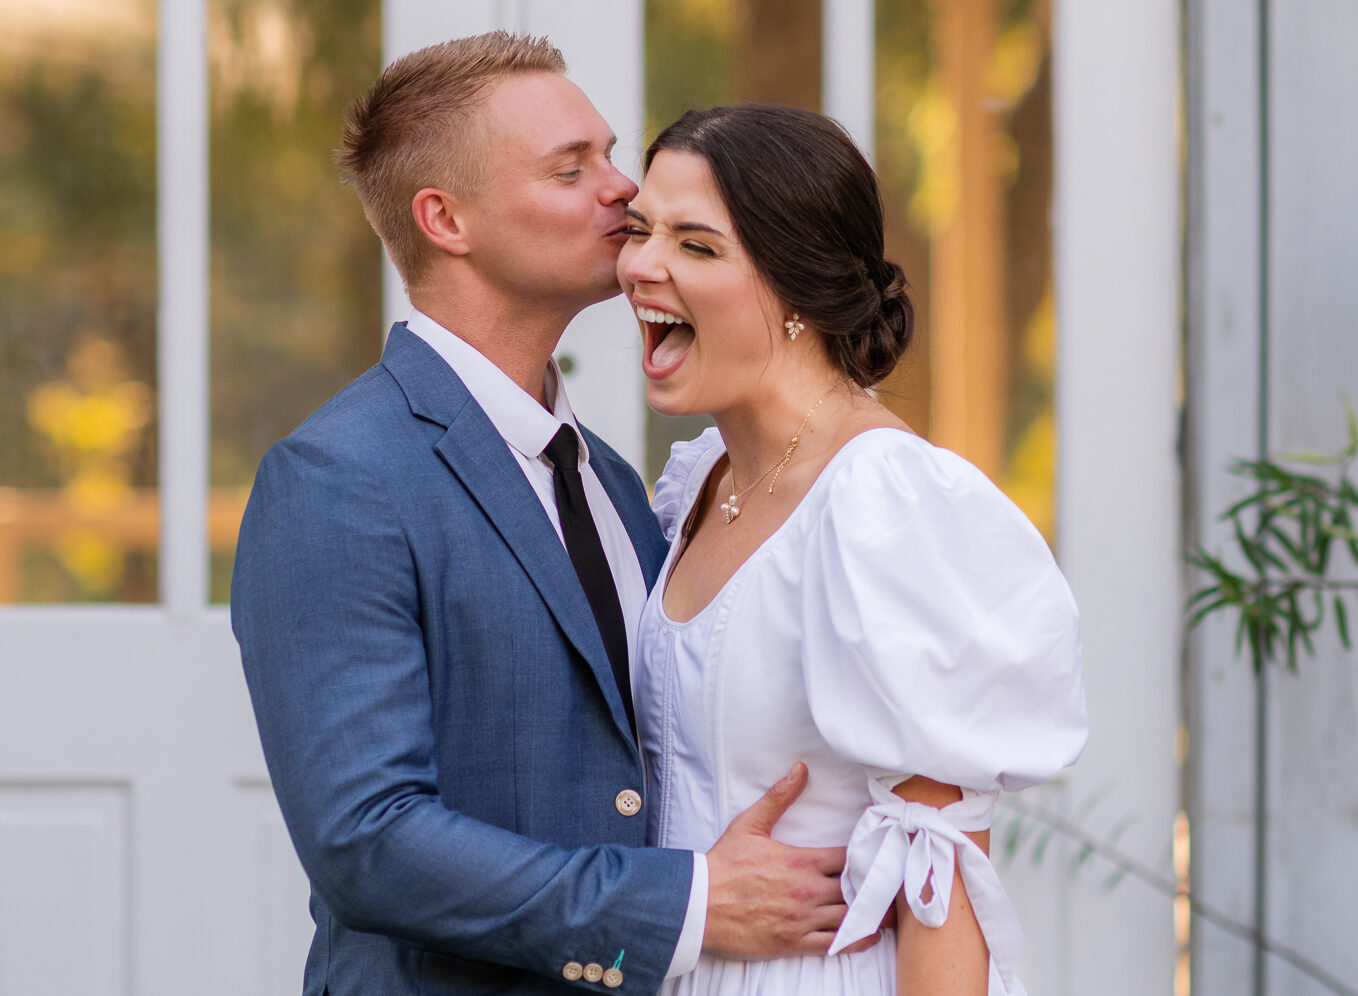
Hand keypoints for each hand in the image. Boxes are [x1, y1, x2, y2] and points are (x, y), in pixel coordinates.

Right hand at [702, 763, 882, 958]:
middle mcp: (808, 890)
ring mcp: (802, 919)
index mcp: (802, 860)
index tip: (884, 852)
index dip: (870, 855)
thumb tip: (800, 769)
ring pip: (850, 918)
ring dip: (873, 913)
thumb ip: (779, 797)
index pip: (849, 857)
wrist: (698, 904)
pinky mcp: (793, 943)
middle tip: (897, 883)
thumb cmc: (724, 865)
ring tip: (893, 910)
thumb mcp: (750, 824)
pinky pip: (834, 944)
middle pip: (857, 888)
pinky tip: (870, 934)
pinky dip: (856, 940)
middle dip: (878, 885)